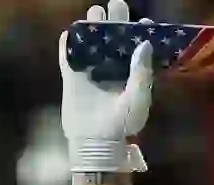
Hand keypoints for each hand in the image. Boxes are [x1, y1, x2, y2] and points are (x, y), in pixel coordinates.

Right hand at [59, 0, 153, 172]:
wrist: (97, 141)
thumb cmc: (123, 124)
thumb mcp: (138, 99)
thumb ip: (141, 72)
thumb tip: (145, 43)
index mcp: (131, 73)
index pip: (135, 47)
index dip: (138, 33)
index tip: (143, 22)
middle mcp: (112, 69)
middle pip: (113, 38)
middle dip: (115, 20)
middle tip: (117, 4)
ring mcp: (91, 71)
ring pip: (91, 42)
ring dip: (92, 26)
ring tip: (95, 13)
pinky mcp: (72, 77)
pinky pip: (68, 56)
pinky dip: (68, 44)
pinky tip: (70, 33)